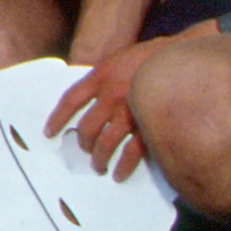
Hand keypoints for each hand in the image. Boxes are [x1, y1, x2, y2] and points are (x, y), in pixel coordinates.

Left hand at [45, 36, 165, 179]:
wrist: (182, 56)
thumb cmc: (150, 58)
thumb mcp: (117, 60)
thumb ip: (101, 79)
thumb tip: (86, 98)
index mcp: (101, 76)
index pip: (71, 99)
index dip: (57, 118)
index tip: (49, 133)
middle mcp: (111, 95)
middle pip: (87, 127)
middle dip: (83, 143)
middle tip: (85, 151)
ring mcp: (130, 111)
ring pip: (105, 142)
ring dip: (99, 158)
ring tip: (99, 166)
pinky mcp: (149, 124)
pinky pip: (131, 152)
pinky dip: (123, 166)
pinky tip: (118, 174)